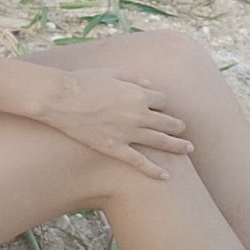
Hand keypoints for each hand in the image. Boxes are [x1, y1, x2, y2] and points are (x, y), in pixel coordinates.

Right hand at [41, 66, 192, 179]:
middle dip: (177, 126)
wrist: (61, 99)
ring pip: (160, 142)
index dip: (163, 104)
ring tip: (187, 149)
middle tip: (184, 131)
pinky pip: (139, 162)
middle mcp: (139, 115)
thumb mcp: (111, 72)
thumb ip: (134, 78)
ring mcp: (128, 133)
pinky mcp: (115, 148)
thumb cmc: (83, 81)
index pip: (162, 100)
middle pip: (167, 122)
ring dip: (177, 146)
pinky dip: (154, 171)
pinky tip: (165, 177)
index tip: (162, 108)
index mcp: (139, 94)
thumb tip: (150, 85)